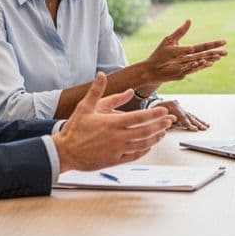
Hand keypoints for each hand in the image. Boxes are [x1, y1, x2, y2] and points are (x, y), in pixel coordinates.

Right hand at [54, 73, 175, 170]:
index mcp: (112, 123)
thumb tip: (102, 74)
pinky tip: (149, 146)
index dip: (153, 114)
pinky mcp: (115, 160)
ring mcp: (117, 150)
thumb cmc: (74, 129)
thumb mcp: (85, 106)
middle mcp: (117, 137)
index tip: (163, 110)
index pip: (139, 117)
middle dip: (159, 125)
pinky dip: (144, 150)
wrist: (64, 152)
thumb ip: (97, 90)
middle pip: (145, 131)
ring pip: (142, 144)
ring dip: (155, 138)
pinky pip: (134, 155)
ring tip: (163, 132)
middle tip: (169, 120)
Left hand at [142, 20, 226, 86]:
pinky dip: (197, 66)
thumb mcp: (171, 40)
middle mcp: (190, 59)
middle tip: (226, 52)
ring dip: (208, 60)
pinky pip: (190, 69)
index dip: (213, 44)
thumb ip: (181, 31)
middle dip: (215, 54)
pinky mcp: (181, 73)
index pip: (203, 47)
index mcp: (189, 51)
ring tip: (217, 58)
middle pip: (205, 56)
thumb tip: (189, 20)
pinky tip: (203, 63)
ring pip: (200, 63)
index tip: (224, 41)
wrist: (151, 67)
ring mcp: (186, 67)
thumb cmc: (160, 54)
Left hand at [157, 100, 208, 130]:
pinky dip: (198, 120)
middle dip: (197, 123)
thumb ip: (164, 117)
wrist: (155, 103)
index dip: (188, 123)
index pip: (182, 116)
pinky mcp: (183, 112)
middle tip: (203, 128)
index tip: (194, 129)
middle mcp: (179, 106)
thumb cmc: (154, 109)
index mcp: (172, 105)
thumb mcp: (156, 112)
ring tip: (206, 126)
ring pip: (192, 116)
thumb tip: (171, 122)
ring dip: (200, 122)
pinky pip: (192, 116)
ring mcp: (182, 108)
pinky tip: (204, 123)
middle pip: (189, 116)